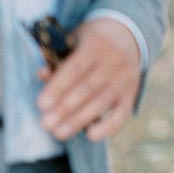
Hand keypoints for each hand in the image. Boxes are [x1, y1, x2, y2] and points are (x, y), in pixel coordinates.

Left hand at [36, 17, 141, 141]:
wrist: (126, 36)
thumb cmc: (90, 42)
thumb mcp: (75, 41)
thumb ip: (59, 59)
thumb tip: (42, 74)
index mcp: (97, 43)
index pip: (75, 68)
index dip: (58, 87)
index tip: (41, 105)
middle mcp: (114, 60)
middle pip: (88, 88)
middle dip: (65, 108)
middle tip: (46, 124)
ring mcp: (125, 78)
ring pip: (101, 102)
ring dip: (79, 120)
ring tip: (59, 133)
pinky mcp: (132, 93)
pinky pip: (123, 113)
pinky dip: (109, 127)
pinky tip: (91, 136)